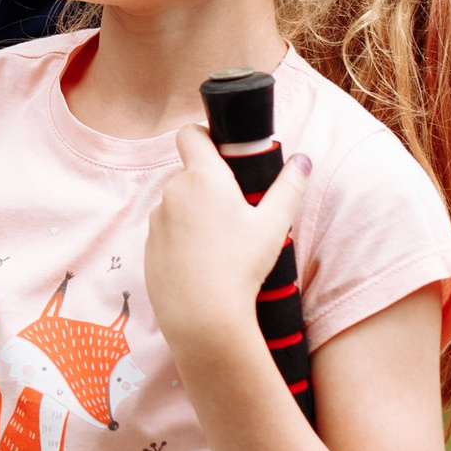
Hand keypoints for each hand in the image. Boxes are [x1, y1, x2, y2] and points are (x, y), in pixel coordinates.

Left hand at [144, 125, 311, 355]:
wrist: (203, 317)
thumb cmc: (241, 267)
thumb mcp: (275, 225)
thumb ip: (289, 187)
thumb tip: (303, 161)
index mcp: (202, 177)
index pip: (191, 133)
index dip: (205, 135)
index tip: (223, 151)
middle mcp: (172, 192)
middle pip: (190, 174)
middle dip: (211, 185)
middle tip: (238, 211)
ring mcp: (156, 220)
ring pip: (178, 205)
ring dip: (196, 213)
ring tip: (222, 243)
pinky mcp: (148, 247)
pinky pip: (168, 232)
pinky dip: (183, 239)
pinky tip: (203, 262)